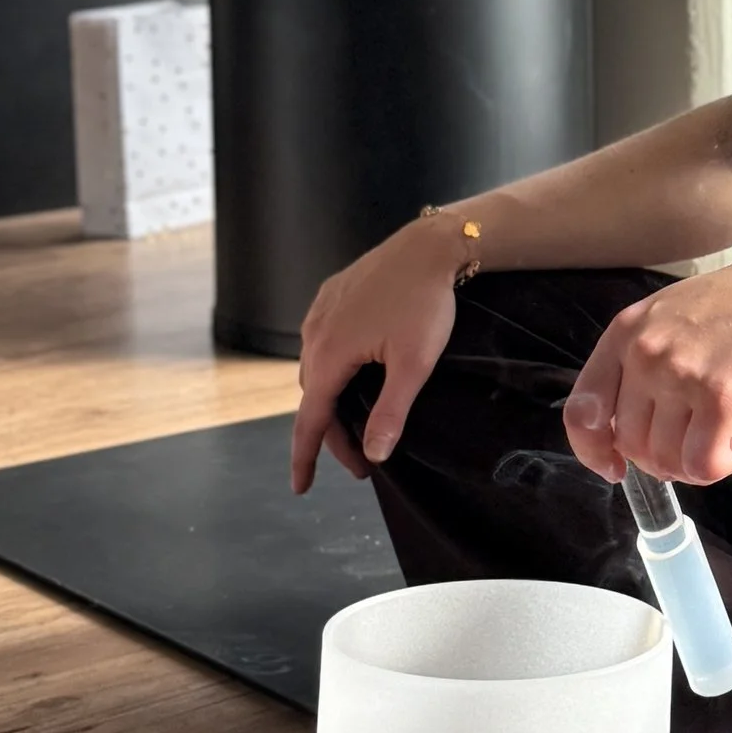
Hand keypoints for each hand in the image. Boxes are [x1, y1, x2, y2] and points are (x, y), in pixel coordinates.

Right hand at [290, 220, 465, 491]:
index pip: (311, 419)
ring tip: (357, 424)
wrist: (430, 245)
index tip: (301, 487)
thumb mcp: (415, 363)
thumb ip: (390, 411)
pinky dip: (333, 369)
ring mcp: (321, 311)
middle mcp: (315, 332)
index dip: (305, 457)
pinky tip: (353, 375)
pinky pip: (322, 341)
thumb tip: (373, 453)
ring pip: (317, 369)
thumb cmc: (425, 302)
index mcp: (330, 353)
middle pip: (316, 398)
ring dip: (333, 401)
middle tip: (361, 462)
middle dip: (333, 434)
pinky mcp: (333, 295)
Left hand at [564, 233, 731, 487]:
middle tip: (700, 440)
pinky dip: (720, 466)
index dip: (594, 450)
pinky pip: (703, 464)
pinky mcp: (720, 398)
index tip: (616, 467)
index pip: (582, 410)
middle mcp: (645, 353)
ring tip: (727, 432)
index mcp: (627, 332)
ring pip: (665, 460)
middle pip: (630, 444)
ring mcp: (680, 375)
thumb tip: (636, 430)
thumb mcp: (677, 317)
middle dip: (664, 458)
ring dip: (696, 462)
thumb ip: (647, 363)